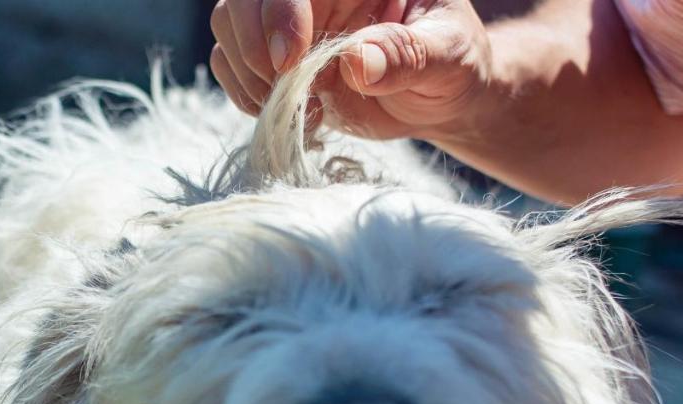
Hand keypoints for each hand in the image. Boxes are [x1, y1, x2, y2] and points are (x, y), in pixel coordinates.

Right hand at [209, 0, 492, 140]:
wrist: (440, 97)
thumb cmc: (453, 67)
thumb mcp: (449, 58)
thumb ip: (408, 55)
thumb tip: (358, 62)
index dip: (278, 11)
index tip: (289, 60)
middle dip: (250, 44)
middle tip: (284, 85)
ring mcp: (289, 22)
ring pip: (228, 25)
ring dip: (247, 73)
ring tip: (294, 104)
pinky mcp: (274, 58)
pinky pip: (230, 64)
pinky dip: (247, 94)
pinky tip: (290, 112)